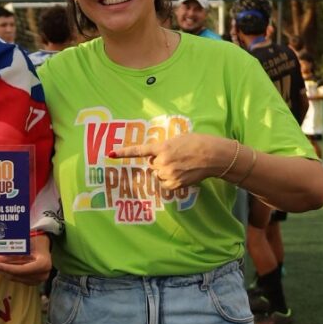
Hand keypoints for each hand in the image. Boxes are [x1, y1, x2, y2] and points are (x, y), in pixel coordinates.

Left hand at [0, 233, 51, 285]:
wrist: (44, 246)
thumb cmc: (37, 241)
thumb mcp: (26, 243)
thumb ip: (14, 252)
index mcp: (43, 264)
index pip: (22, 269)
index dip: (8, 268)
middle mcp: (42, 275)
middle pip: (17, 275)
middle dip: (3, 269)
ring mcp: (38, 280)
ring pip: (15, 278)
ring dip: (3, 272)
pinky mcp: (32, 282)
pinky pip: (17, 279)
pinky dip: (8, 273)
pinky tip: (0, 267)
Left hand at [113, 133, 232, 191]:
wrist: (212, 155)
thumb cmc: (197, 143)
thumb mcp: (178, 139)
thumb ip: (164, 147)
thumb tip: (156, 158)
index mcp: (162, 147)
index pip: (139, 150)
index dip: (124, 152)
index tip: (110, 154)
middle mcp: (162, 161)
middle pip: (152, 165)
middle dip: (159, 162)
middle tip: (175, 157)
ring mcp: (167, 173)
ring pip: (158, 175)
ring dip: (165, 171)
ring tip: (181, 165)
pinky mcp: (174, 183)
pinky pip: (165, 184)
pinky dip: (170, 180)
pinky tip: (182, 173)